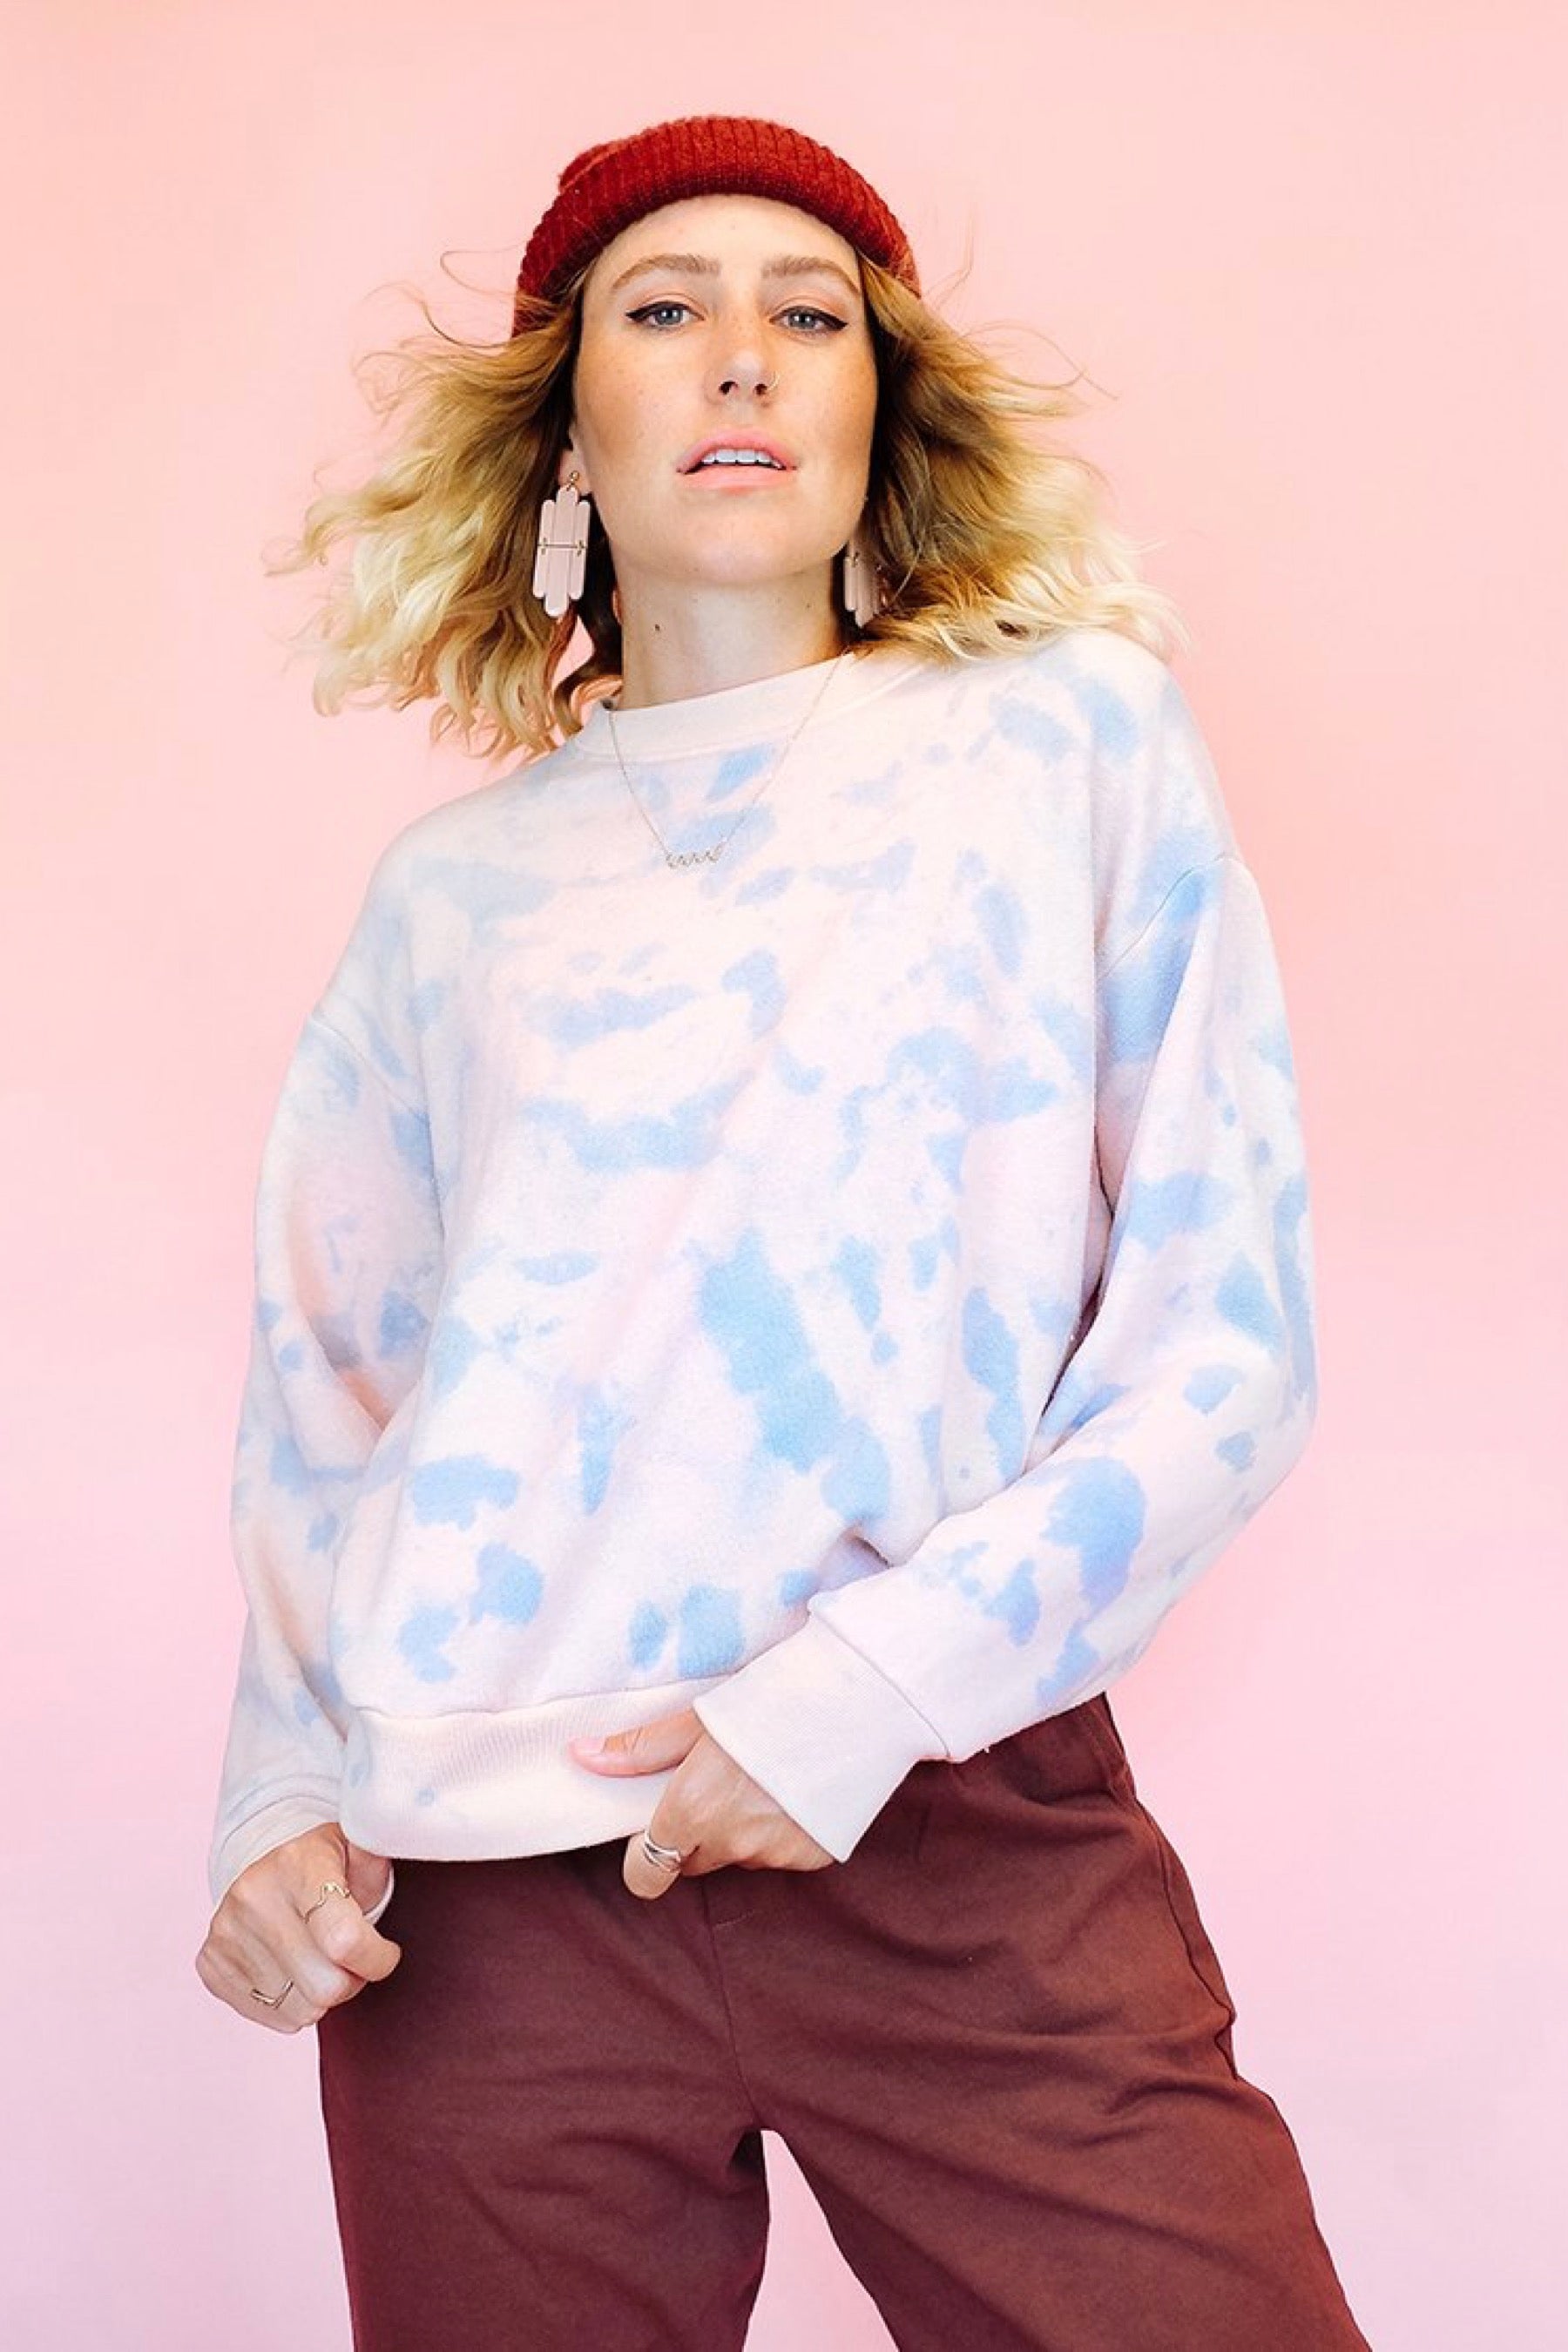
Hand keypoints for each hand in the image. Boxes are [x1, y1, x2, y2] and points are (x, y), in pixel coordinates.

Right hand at [194, 1824, 401, 2032]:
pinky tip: (294, 1969)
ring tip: (322, 1960)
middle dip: (352, 1980)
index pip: (345, 1940)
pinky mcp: (210, 1963)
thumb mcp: (360, 1848)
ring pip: (300, 2010)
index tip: (387, 1952)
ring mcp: (226, 1931)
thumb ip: (380, 1852)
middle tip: (353, 1958)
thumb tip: (404, 1830)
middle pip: (326, 1987)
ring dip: (322, 1995)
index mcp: (296, 1865)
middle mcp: (252, 1896)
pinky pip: (269, 2016)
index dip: (378, 1959)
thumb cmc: (329, 1863)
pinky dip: (291, 2003)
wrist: (267, 1863)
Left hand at [569, 1707, 834, 1899]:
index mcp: (692, 1811)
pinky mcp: (811, 1857)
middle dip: (693, 1832)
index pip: (644, 1875)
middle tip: (716, 1782)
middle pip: (692, 1860)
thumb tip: (581, 1757)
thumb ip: (640, 1749)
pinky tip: (794, 1790)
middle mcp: (731, 1844)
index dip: (643, 1857)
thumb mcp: (698, 1718)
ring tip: (763, 1777)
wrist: (855, 1701)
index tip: (653, 1827)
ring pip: (737, 1856)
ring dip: (739, 1830)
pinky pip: (778, 1854)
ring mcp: (775, 1855)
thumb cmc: (770, 1699)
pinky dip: (779, 1832)